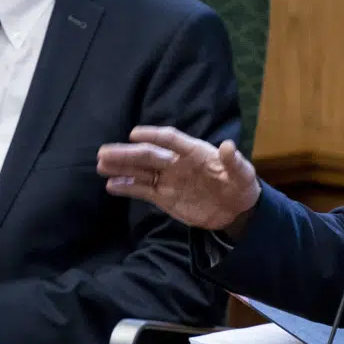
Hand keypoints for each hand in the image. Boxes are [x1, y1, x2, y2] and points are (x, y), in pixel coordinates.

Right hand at [98, 126, 260, 230]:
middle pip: (149, 155)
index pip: (170, 139)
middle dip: (126, 154)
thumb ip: (234, 162)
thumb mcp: (243, 174)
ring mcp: (169, 179)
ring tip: (100, 164)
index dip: (153, 135)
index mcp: (195, 151)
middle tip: (103, 152)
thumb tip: (227, 145)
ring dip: (121, 167)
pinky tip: (111, 185)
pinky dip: (127, 187)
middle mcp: (177, 162)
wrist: (236, 210)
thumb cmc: (240, 185)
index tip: (134, 134)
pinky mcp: (164, 197)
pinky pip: (142, 190)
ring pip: (141, 171)